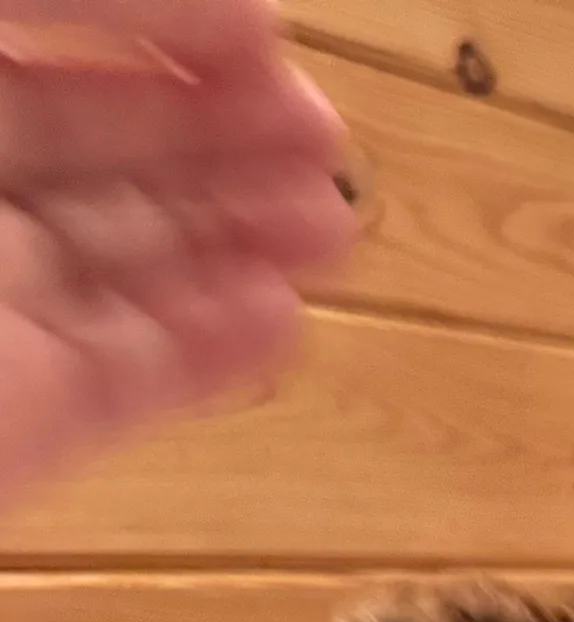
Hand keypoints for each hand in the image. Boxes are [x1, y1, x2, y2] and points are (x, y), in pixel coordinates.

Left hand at [0, 0, 353, 505]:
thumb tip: (251, 12)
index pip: (62, 39)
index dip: (174, 32)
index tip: (268, 37)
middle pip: (107, 153)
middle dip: (230, 142)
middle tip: (328, 143)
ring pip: (132, 269)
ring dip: (247, 243)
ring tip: (337, 229)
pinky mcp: (18, 424)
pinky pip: (132, 382)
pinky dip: (218, 353)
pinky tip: (282, 314)